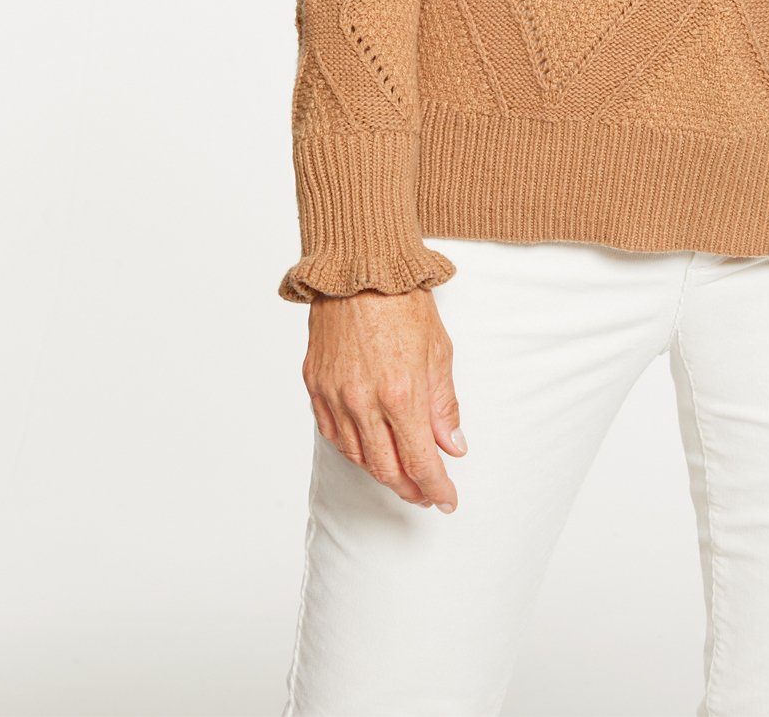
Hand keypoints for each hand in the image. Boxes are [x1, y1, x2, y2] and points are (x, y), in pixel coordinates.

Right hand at [302, 288, 467, 508]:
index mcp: (400, 392)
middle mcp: (363, 401)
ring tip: (401, 475)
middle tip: (426, 494)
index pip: (420, 460)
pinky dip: (353, 449)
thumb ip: (444, 405)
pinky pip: (332, 433)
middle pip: (386, 469)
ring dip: (381, 473)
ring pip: (357, 456)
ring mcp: (334, 395)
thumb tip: (453, 446)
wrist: (358, 267)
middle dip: (410, 488)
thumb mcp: (439, 350)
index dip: (436, 488)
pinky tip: (368, 449)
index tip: (447, 500)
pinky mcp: (315, 384)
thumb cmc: (402, 301)